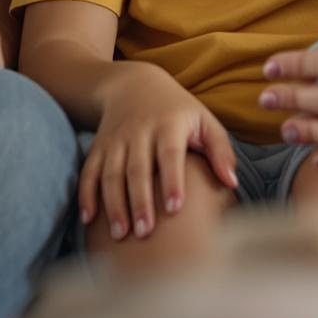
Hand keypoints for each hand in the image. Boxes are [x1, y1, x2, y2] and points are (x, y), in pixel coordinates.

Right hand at [83, 64, 238, 242]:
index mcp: (168, 125)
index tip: (174, 208)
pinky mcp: (99, 146)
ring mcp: (115, 140)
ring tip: (120, 234)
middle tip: (144, 232)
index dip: (171, 180)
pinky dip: (86, 195)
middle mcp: (139, 132)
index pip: (169, 154)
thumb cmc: (178, 110)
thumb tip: (231, 183)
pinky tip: (89, 219)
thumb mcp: (204, 120)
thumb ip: (220, 150)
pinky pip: (89, 171)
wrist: (134, 84)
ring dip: (114, 204)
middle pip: (137, 169)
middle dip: (139, 202)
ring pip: (111, 174)